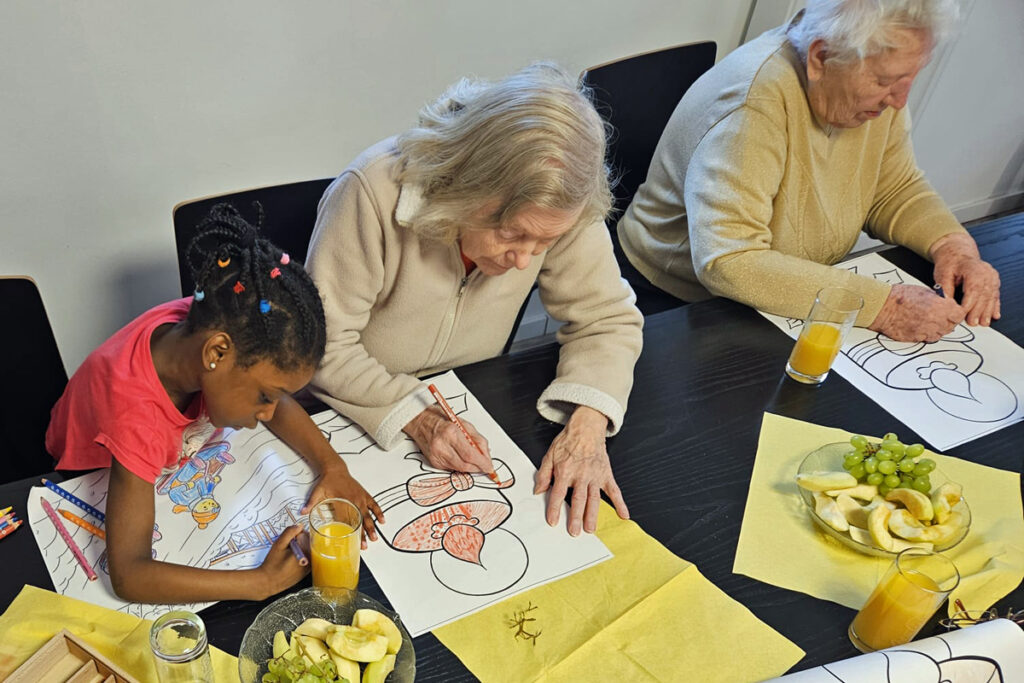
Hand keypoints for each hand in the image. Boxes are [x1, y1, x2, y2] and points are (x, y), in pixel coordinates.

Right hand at [256, 524, 309, 598]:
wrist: (268, 582)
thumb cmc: (272, 564)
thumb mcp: (278, 545)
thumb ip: (289, 533)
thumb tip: (299, 526)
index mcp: (304, 552)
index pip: (308, 536)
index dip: (298, 534)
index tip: (292, 538)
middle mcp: (310, 560)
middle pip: (310, 543)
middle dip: (301, 541)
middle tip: (290, 545)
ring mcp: (309, 568)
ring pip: (310, 551)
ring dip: (302, 548)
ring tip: (290, 553)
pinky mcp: (307, 573)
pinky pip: (308, 559)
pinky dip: (302, 556)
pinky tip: (292, 560)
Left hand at [303, 462, 382, 548]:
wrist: (335, 469)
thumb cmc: (328, 481)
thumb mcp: (317, 492)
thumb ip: (310, 503)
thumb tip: (302, 512)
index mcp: (342, 502)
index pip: (347, 522)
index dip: (351, 533)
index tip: (353, 542)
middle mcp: (353, 501)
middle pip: (359, 521)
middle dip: (363, 534)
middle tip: (365, 545)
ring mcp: (360, 498)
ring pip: (368, 515)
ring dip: (371, 527)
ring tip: (374, 537)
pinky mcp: (364, 495)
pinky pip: (374, 504)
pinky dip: (378, 512)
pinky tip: (382, 520)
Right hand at [404, 406, 494, 473]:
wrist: (420, 422)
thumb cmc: (442, 420)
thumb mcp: (464, 424)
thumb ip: (477, 439)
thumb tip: (487, 454)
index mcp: (451, 433)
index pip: (470, 454)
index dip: (482, 463)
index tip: (489, 466)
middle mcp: (442, 445)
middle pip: (465, 465)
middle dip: (478, 468)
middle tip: (485, 467)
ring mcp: (436, 455)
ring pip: (459, 469)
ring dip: (470, 468)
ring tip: (476, 463)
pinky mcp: (433, 462)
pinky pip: (451, 468)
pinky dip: (460, 466)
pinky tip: (462, 459)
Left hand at [533, 406, 628, 535]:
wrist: (586, 428)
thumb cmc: (568, 441)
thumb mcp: (549, 455)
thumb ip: (543, 474)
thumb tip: (538, 490)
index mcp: (565, 472)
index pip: (557, 494)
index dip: (554, 509)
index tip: (553, 522)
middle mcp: (580, 476)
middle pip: (577, 500)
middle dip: (576, 517)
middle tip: (574, 532)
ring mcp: (595, 476)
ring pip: (594, 499)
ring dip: (592, 515)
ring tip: (591, 529)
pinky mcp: (606, 475)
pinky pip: (614, 490)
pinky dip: (620, 503)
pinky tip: (623, 514)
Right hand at [869, 283, 963, 341]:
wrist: (881, 307)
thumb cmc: (899, 297)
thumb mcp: (924, 291)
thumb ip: (939, 299)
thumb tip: (947, 304)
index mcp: (938, 306)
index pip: (959, 314)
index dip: (957, 312)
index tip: (954, 311)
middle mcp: (934, 320)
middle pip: (952, 326)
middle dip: (949, 320)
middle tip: (942, 315)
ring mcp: (925, 331)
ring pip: (941, 333)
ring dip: (939, 328)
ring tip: (930, 320)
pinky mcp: (916, 338)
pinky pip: (928, 338)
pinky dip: (928, 333)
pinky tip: (922, 326)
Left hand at [931, 232, 1000, 325]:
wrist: (957, 253)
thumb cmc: (949, 262)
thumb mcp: (942, 274)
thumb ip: (945, 289)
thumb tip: (946, 304)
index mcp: (974, 270)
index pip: (973, 290)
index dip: (968, 305)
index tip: (962, 315)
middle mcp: (986, 273)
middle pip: (984, 295)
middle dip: (979, 311)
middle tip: (973, 323)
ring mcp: (992, 276)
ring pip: (991, 297)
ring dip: (988, 311)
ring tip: (984, 323)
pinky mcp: (994, 280)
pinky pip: (995, 295)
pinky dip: (995, 306)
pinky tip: (995, 315)